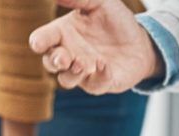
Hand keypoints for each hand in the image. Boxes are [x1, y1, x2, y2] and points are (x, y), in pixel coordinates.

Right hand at [28, 0, 163, 94]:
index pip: (42, 39)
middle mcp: (69, 54)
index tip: (39, 43)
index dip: (38, 42)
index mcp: (63, 33)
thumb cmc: (116, 21)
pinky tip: (105, 65)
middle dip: (53, 62)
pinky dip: (98, 77)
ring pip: (66, 80)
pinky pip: (94, 85)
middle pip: (49, 63)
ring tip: (83, 63)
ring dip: (72, 74)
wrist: (140, 42)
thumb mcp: (101, 3)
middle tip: (63, 59)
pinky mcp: (99, 83)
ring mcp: (82, 71)